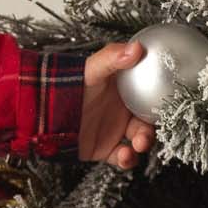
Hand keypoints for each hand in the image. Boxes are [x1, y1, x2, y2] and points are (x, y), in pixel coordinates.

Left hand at [79, 40, 155, 169]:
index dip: (160, 104)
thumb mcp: (92, 69)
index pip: (151, 97)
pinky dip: (127, 160)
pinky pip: (123, 158)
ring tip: (134, 147)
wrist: (43, 114)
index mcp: (125, 90)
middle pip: (148, 122)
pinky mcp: (105, 148)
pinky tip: (123, 156)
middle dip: (150, 131)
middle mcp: (122, 110)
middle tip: (143, 137)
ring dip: (141, 145)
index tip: (164, 110)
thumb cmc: (68, 87)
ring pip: (139, 141)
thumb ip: (112, 58)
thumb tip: (137, 48)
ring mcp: (114, 129)